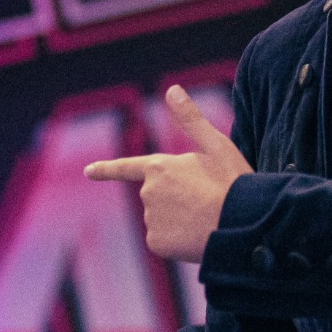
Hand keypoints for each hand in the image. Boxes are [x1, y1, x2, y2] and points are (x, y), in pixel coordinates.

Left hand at [84, 85, 251, 262]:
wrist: (243, 224)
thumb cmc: (234, 183)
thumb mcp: (217, 146)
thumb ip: (191, 119)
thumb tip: (172, 89)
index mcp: (159, 167)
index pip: (127, 168)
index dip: (107, 169)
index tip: (88, 172)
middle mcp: (148, 192)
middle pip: (158, 197)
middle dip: (177, 200)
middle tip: (207, 201)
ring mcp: (150, 218)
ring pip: (163, 220)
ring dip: (181, 221)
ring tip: (207, 219)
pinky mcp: (157, 242)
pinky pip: (166, 241)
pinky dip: (179, 241)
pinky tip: (198, 236)